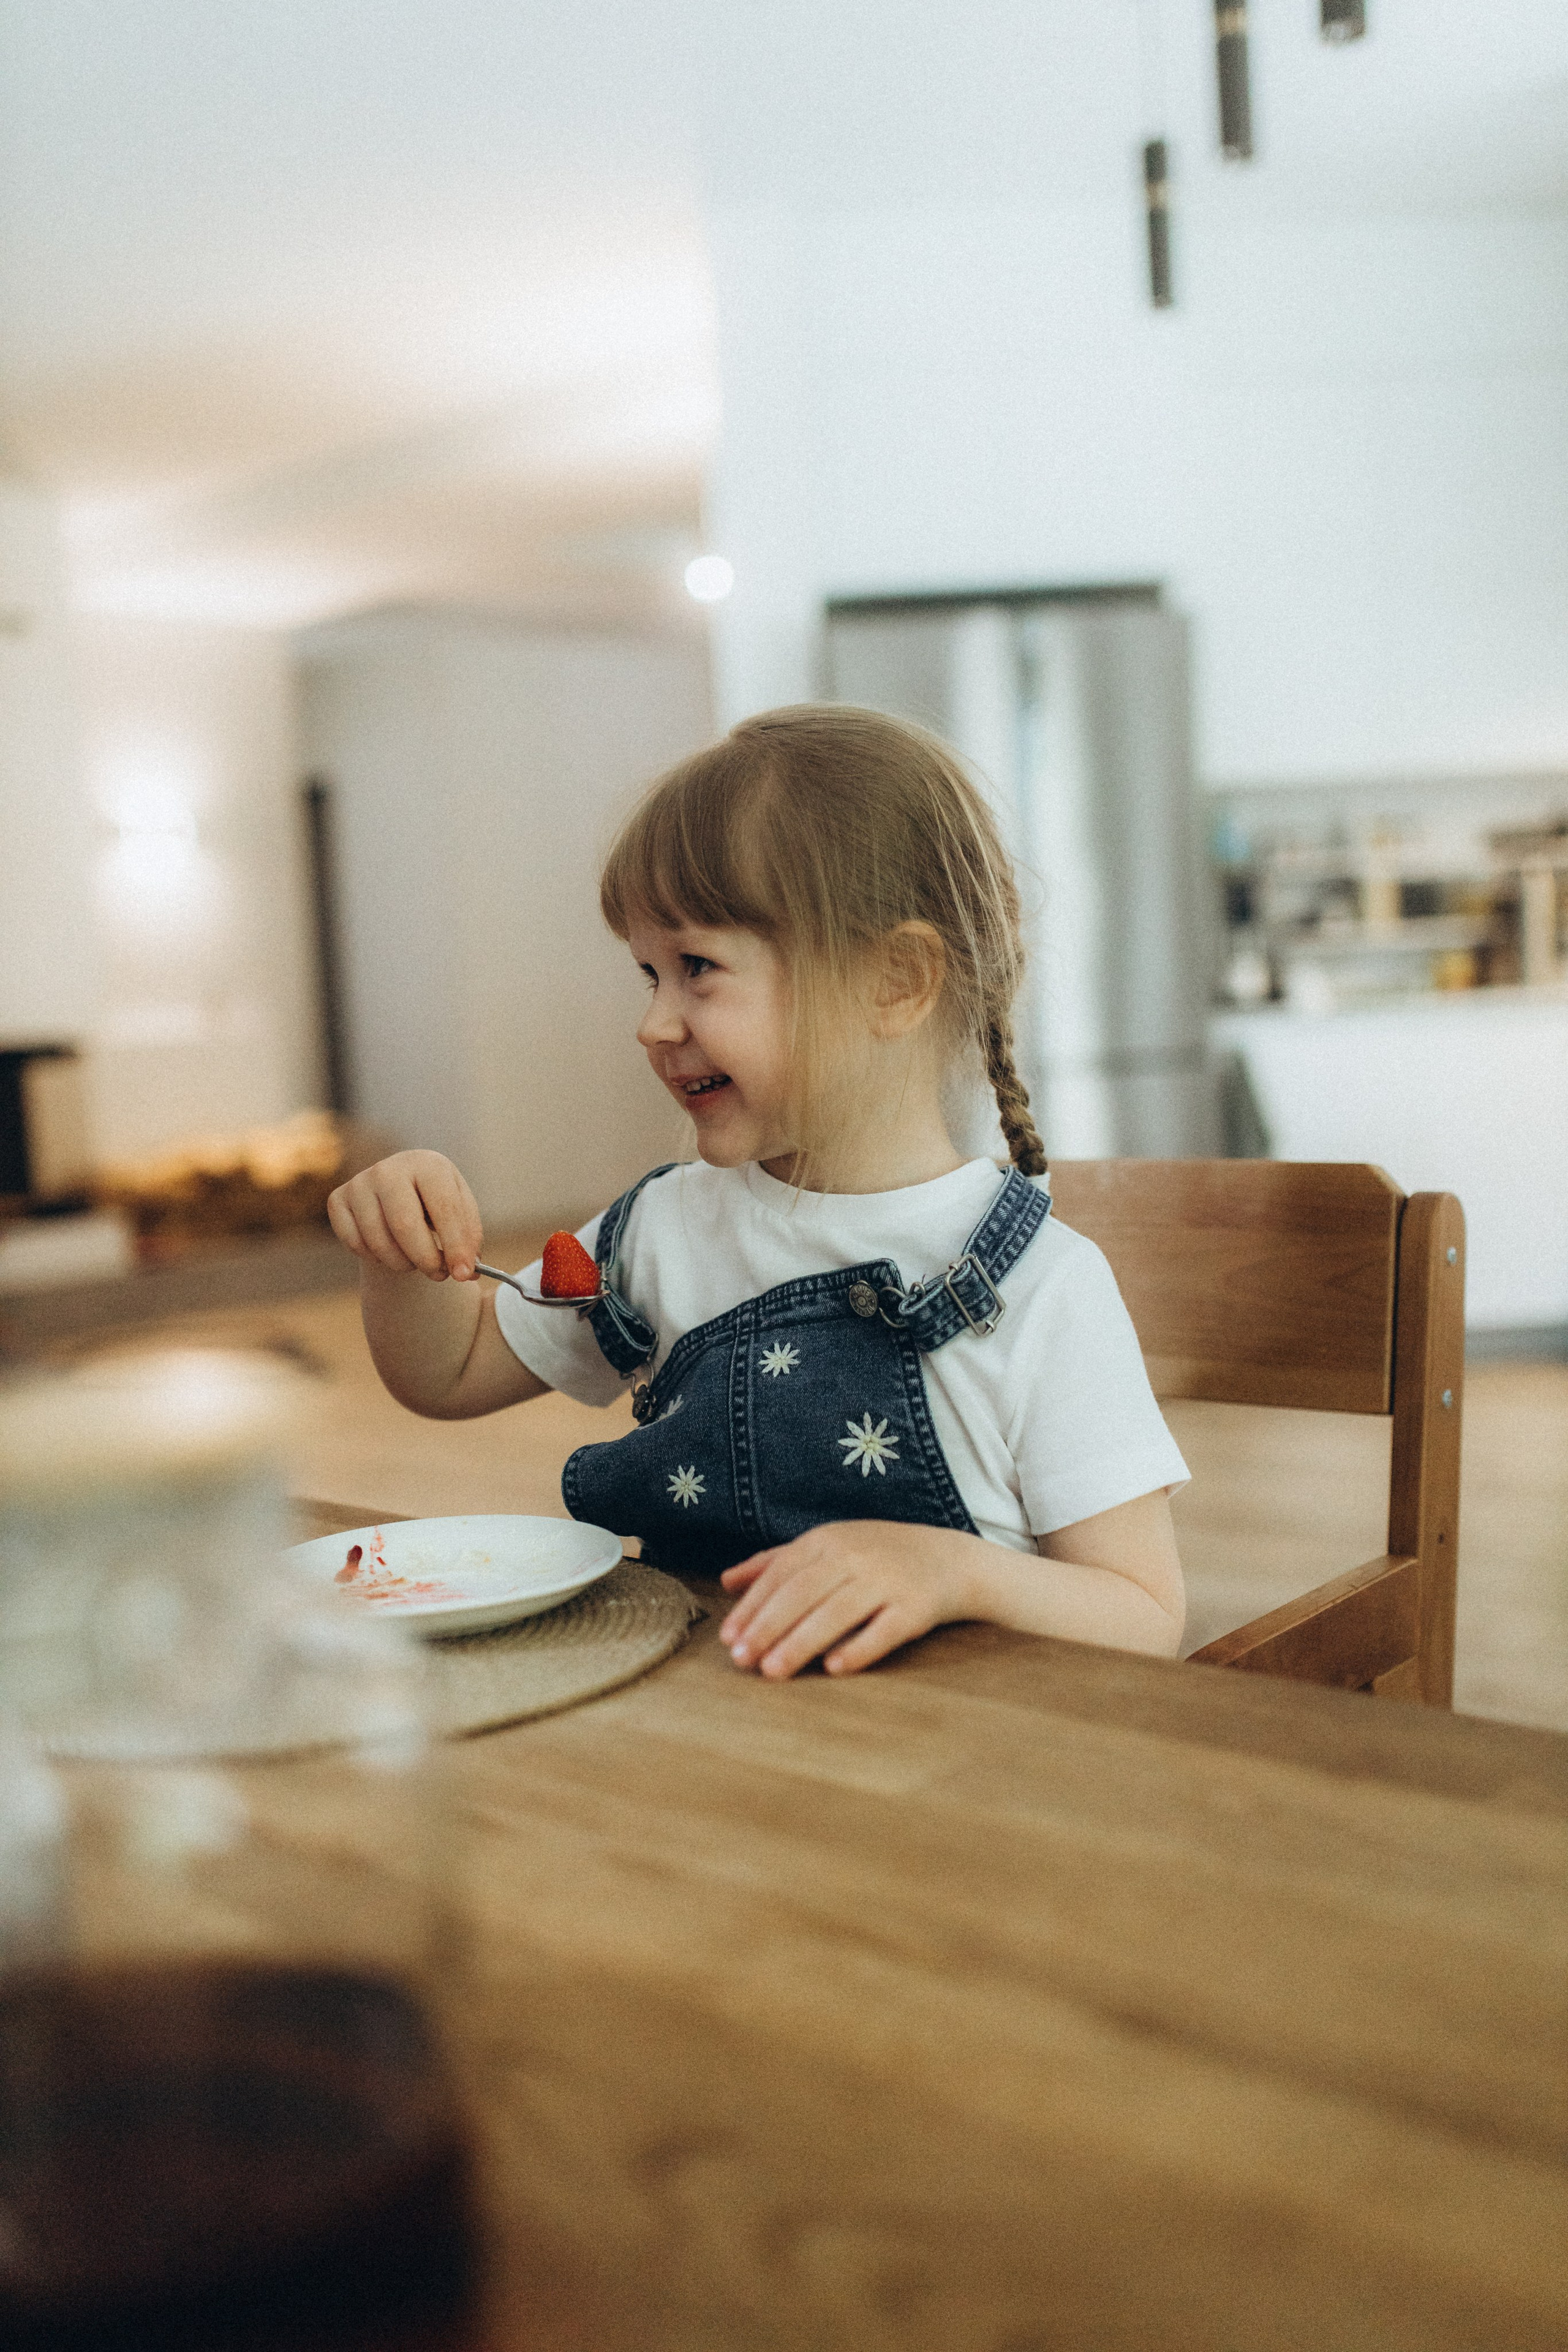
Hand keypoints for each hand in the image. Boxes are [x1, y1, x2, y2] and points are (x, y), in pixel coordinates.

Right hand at [327, 1150, 482, 1281]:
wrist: (401, 1190)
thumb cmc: (436, 1204)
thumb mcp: (461, 1214)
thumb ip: (468, 1240)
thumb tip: (466, 1271)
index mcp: (428, 1164)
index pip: (443, 1208)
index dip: (455, 1245)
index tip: (463, 1273)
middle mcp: (389, 1169)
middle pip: (404, 1225)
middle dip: (426, 1259)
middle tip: (439, 1275)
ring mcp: (359, 1183)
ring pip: (378, 1241)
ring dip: (402, 1263)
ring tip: (416, 1260)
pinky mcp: (337, 1199)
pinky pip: (354, 1243)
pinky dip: (375, 1258)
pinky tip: (390, 1250)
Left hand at [718, 1520, 981, 1679]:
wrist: (951, 1560)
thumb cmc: (879, 1556)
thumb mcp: (829, 1546)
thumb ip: (777, 1561)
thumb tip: (727, 1581)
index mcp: (829, 1540)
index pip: (781, 1573)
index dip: (753, 1607)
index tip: (729, 1638)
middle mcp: (855, 1556)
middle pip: (803, 1593)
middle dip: (768, 1627)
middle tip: (742, 1659)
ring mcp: (887, 1581)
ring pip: (837, 1613)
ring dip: (802, 1642)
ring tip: (773, 1670)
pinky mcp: (916, 1608)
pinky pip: (884, 1630)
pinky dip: (859, 1648)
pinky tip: (834, 1668)